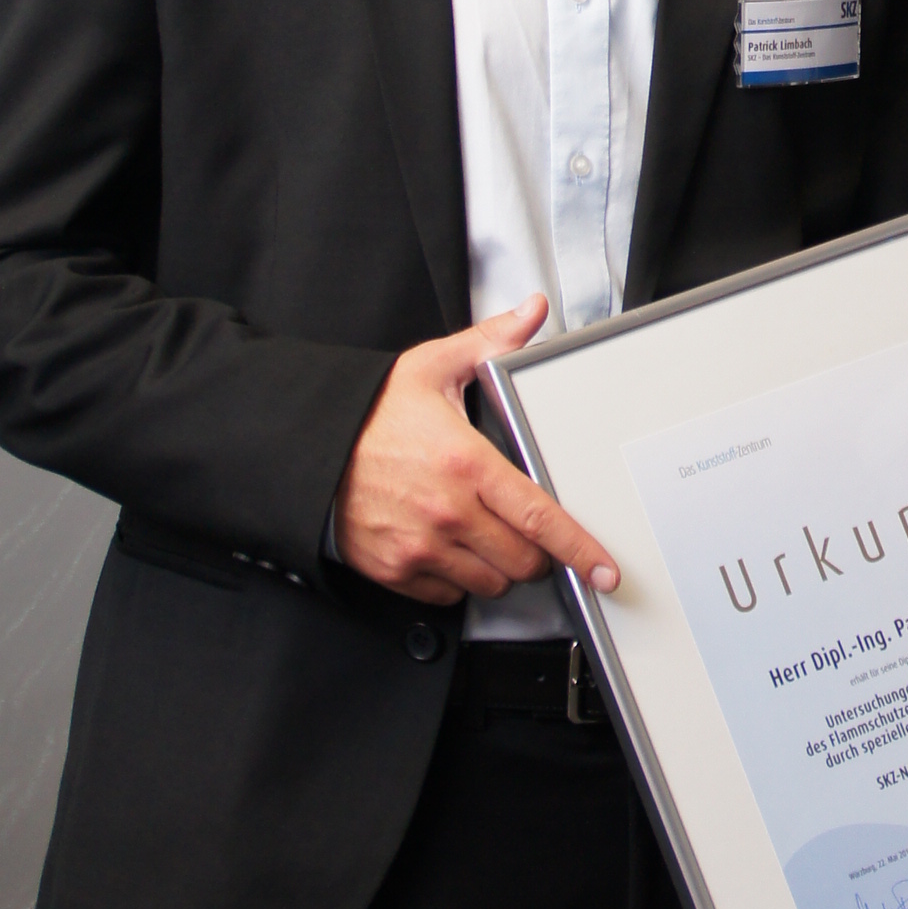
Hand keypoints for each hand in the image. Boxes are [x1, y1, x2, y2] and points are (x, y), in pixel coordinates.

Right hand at [334, 298, 620, 608]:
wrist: (304, 448)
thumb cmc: (368, 413)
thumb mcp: (431, 367)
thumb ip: (490, 342)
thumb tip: (531, 313)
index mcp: (466, 463)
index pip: (539, 518)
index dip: (579, 550)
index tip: (603, 569)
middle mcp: (447, 512)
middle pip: (522, 560)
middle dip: (536, 553)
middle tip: (526, 531)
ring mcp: (420, 546)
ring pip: (489, 582)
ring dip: (499, 567)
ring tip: (484, 534)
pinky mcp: (395, 570)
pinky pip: (448, 595)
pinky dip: (457, 579)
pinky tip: (448, 546)